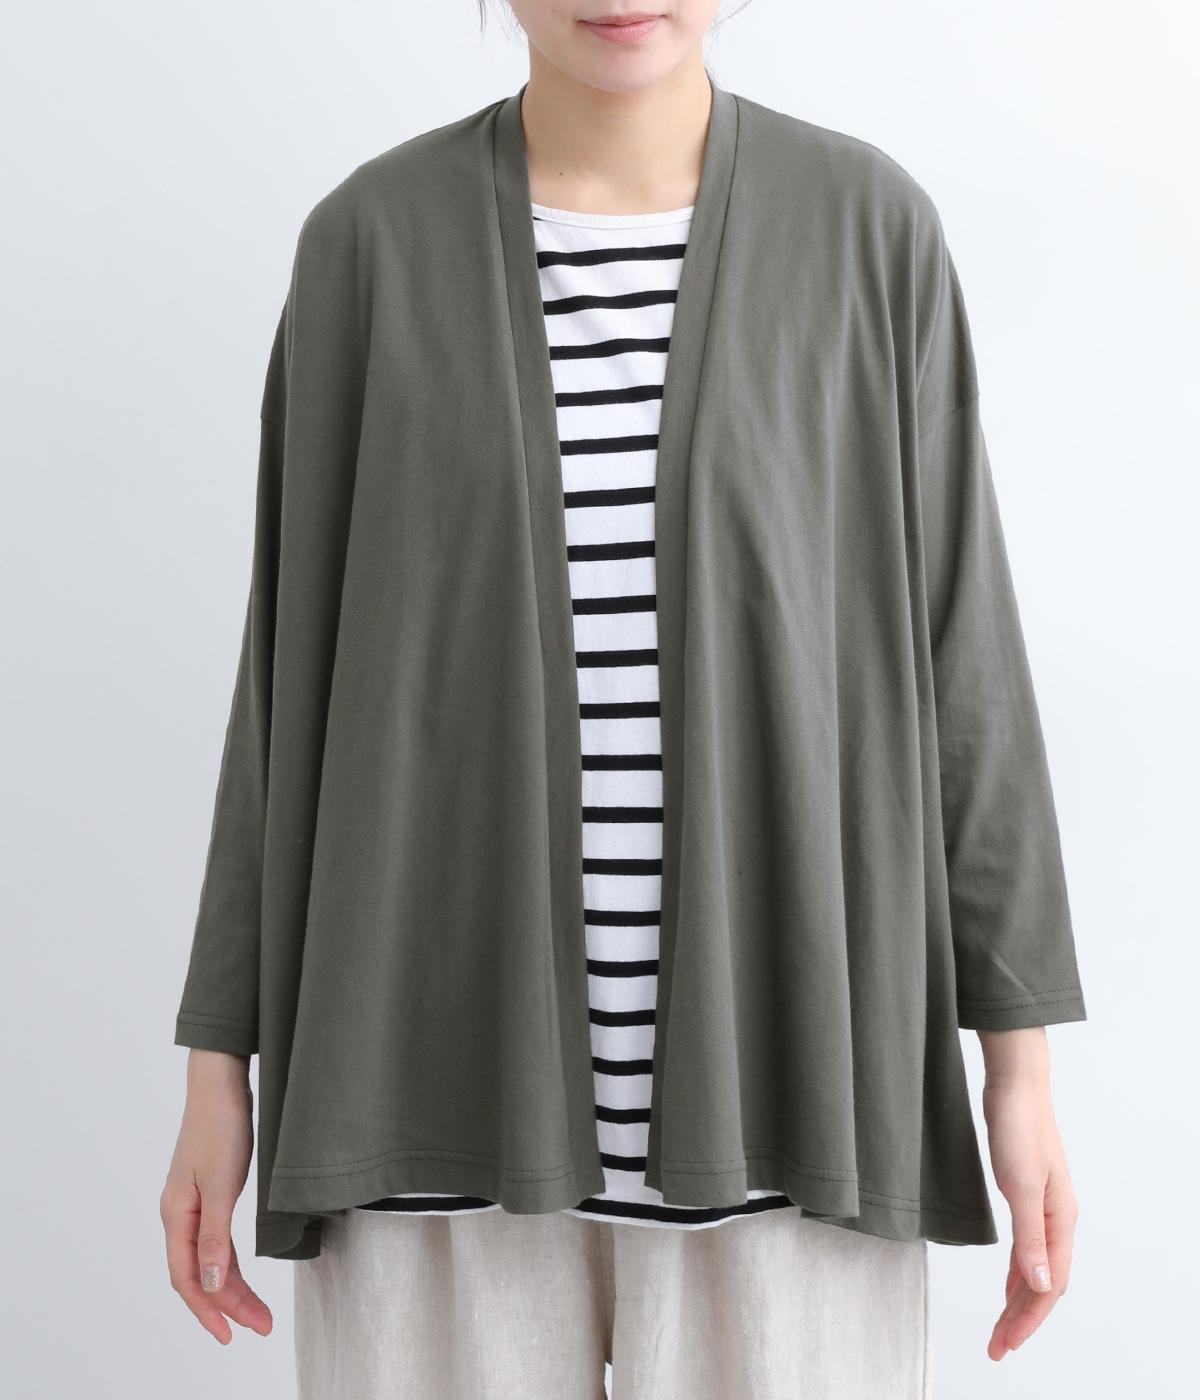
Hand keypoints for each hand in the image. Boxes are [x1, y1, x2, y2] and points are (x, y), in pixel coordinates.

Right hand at [160, 1049, 272, 1344]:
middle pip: (199, 1274)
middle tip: (259, 1326)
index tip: (233, 1334)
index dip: (208, 1310)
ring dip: (231, 1287)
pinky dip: (228, 1263)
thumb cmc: (220, 1127)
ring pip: (209, 1259)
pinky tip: (240, 1275)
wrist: (221, 1084)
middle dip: (228, 1304)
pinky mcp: (209, 1193)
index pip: (187, 1279)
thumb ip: (214, 1236)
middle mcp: (179, 1215)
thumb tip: (209, 1284)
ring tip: (258, 1312)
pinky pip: (215, 1240)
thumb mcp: (222, 1185)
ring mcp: (193, 1204)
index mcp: (176, 1215)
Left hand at [979, 1028, 1077, 1361]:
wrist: (1015, 1084)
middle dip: (1021, 1319)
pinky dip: (1018, 1272)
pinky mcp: (1026, 1194)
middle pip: (1044, 1284)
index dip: (1028, 1320)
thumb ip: (1030, 1238)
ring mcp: (1042, 1207)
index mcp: (1060, 1221)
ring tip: (1000, 1327)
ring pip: (1035, 1268)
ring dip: (1019, 1299)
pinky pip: (1027, 1247)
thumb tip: (1042, 1287)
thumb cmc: (1019, 1127)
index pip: (1050, 1286)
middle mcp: (1056, 1219)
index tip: (1004, 1344)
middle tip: (996, 1348)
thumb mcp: (1020, 1185)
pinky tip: (1008, 1283)